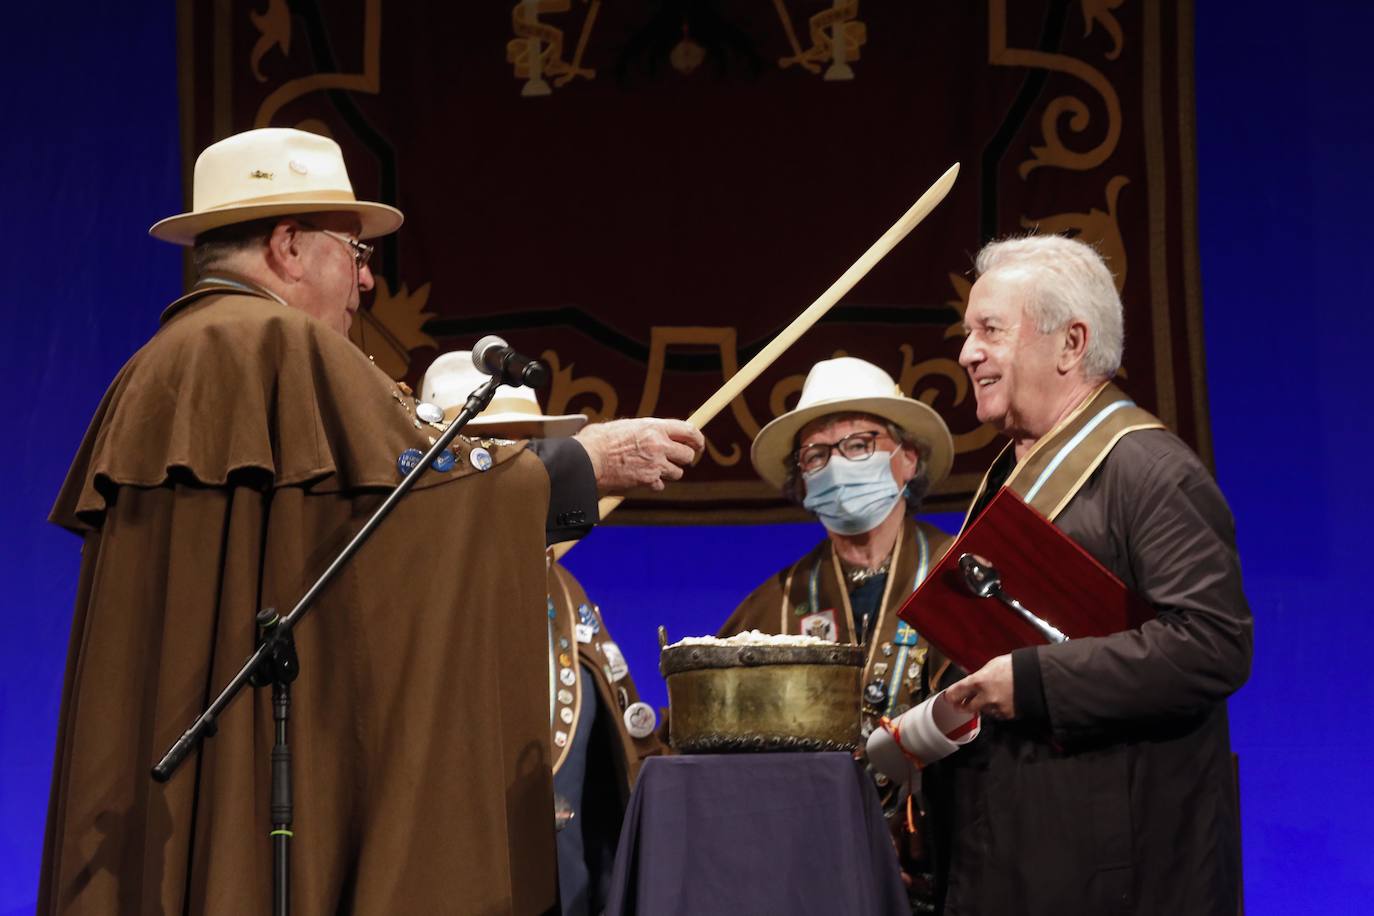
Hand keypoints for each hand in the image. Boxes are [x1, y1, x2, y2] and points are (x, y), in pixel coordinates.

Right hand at [574, 418, 704, 493]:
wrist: (588, 459)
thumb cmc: (600, 440)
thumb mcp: (626, 426)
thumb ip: (645, 430)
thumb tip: (656, 432)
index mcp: (654, 427)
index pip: (689, 431)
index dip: (698, 439)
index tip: (699, 445)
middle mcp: (659, 444)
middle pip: (687, 455)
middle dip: (682, 459)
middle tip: (673, 460)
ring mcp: (655, 464)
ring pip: (677, 473)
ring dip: (668, 473)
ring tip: (651, 469)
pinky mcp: (648, 481)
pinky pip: (660, 485)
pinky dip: (653, 484)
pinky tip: (640, 479)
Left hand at [941, 654, 1015, 719]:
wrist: (1036, 677)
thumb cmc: (1014, 666)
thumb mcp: (992, 665)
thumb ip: (979, 676)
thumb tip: (972, 682)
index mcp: (979, 681)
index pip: (957, 692)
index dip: (951, 696)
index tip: (948, 698)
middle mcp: (985, 697)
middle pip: (967, 707)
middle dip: (963, 706)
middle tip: (960, 705)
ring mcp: (996, 707)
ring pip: (983, 710)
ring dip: (983, 706)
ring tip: (989, 698)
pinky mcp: (1007, 714)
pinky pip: (997, 714)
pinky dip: (996, 709)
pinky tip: (1001, 701)